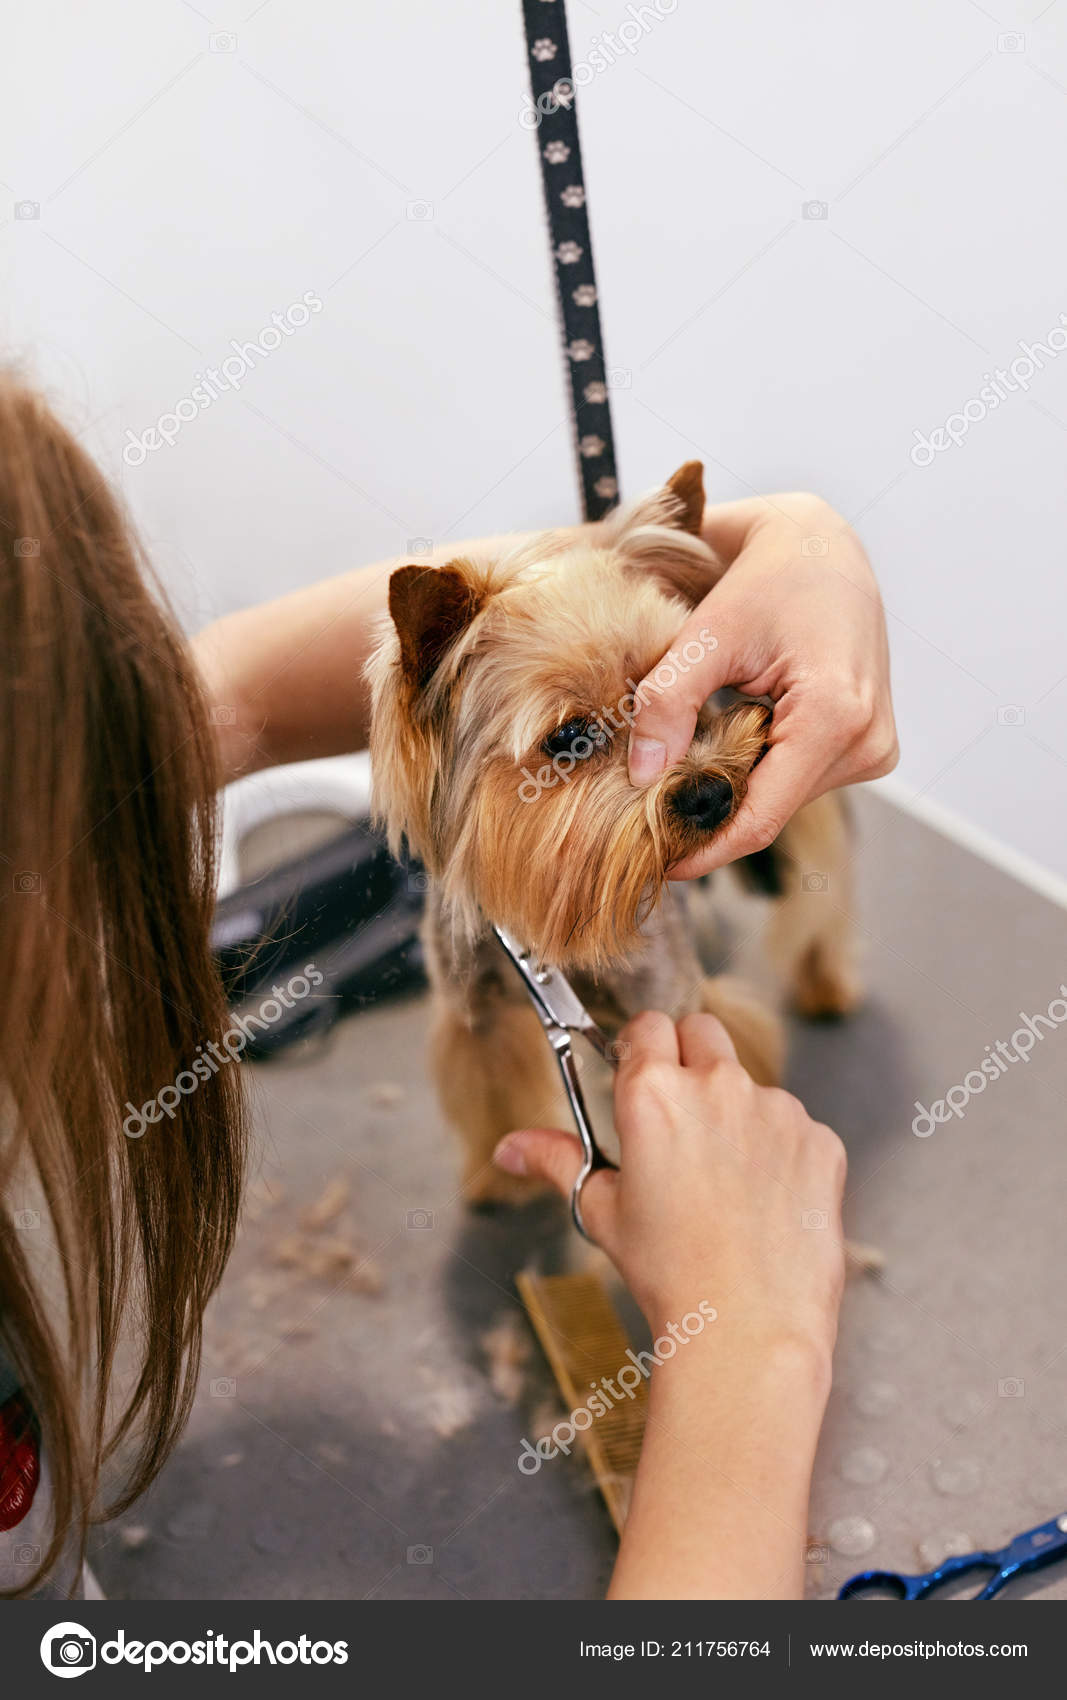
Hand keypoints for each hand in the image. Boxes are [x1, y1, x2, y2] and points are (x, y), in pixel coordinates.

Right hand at [493, 1009, 846, 1358]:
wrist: (749, 1328)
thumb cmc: (670, 1274)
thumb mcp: (602, 1211)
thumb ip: (557, 1161)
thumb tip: (510, 1148)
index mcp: (653, 1094)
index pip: (647, 1027)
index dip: (641, 1051)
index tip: (641, 1077)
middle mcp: (717, 1086)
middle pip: (701, 1031)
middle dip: (688, 1058)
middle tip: (680, 1116)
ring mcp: (777, 1109)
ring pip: (750, 1084)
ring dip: (735, 1112)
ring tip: (723, 1183)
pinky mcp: (819, 1139)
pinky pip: (793, 1126)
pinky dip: (779, 1151)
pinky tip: (764, 1202)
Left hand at [627, 493, 897, 875]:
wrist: (823, 543)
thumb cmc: (768, 574)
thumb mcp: (708, 633)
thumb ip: (668, 703)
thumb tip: (640, 777)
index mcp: (835, 717)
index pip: (760, 817)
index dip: (704, 848)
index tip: (655, 864)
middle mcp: (867, 742)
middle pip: (770, 811)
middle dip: (708, 815)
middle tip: (644, 814)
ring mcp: (872, 747)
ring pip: (781, 798)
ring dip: (730, 789)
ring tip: (678, 764)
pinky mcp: (864, 743)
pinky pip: (796, 778)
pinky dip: (754, 770)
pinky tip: (721, 743)